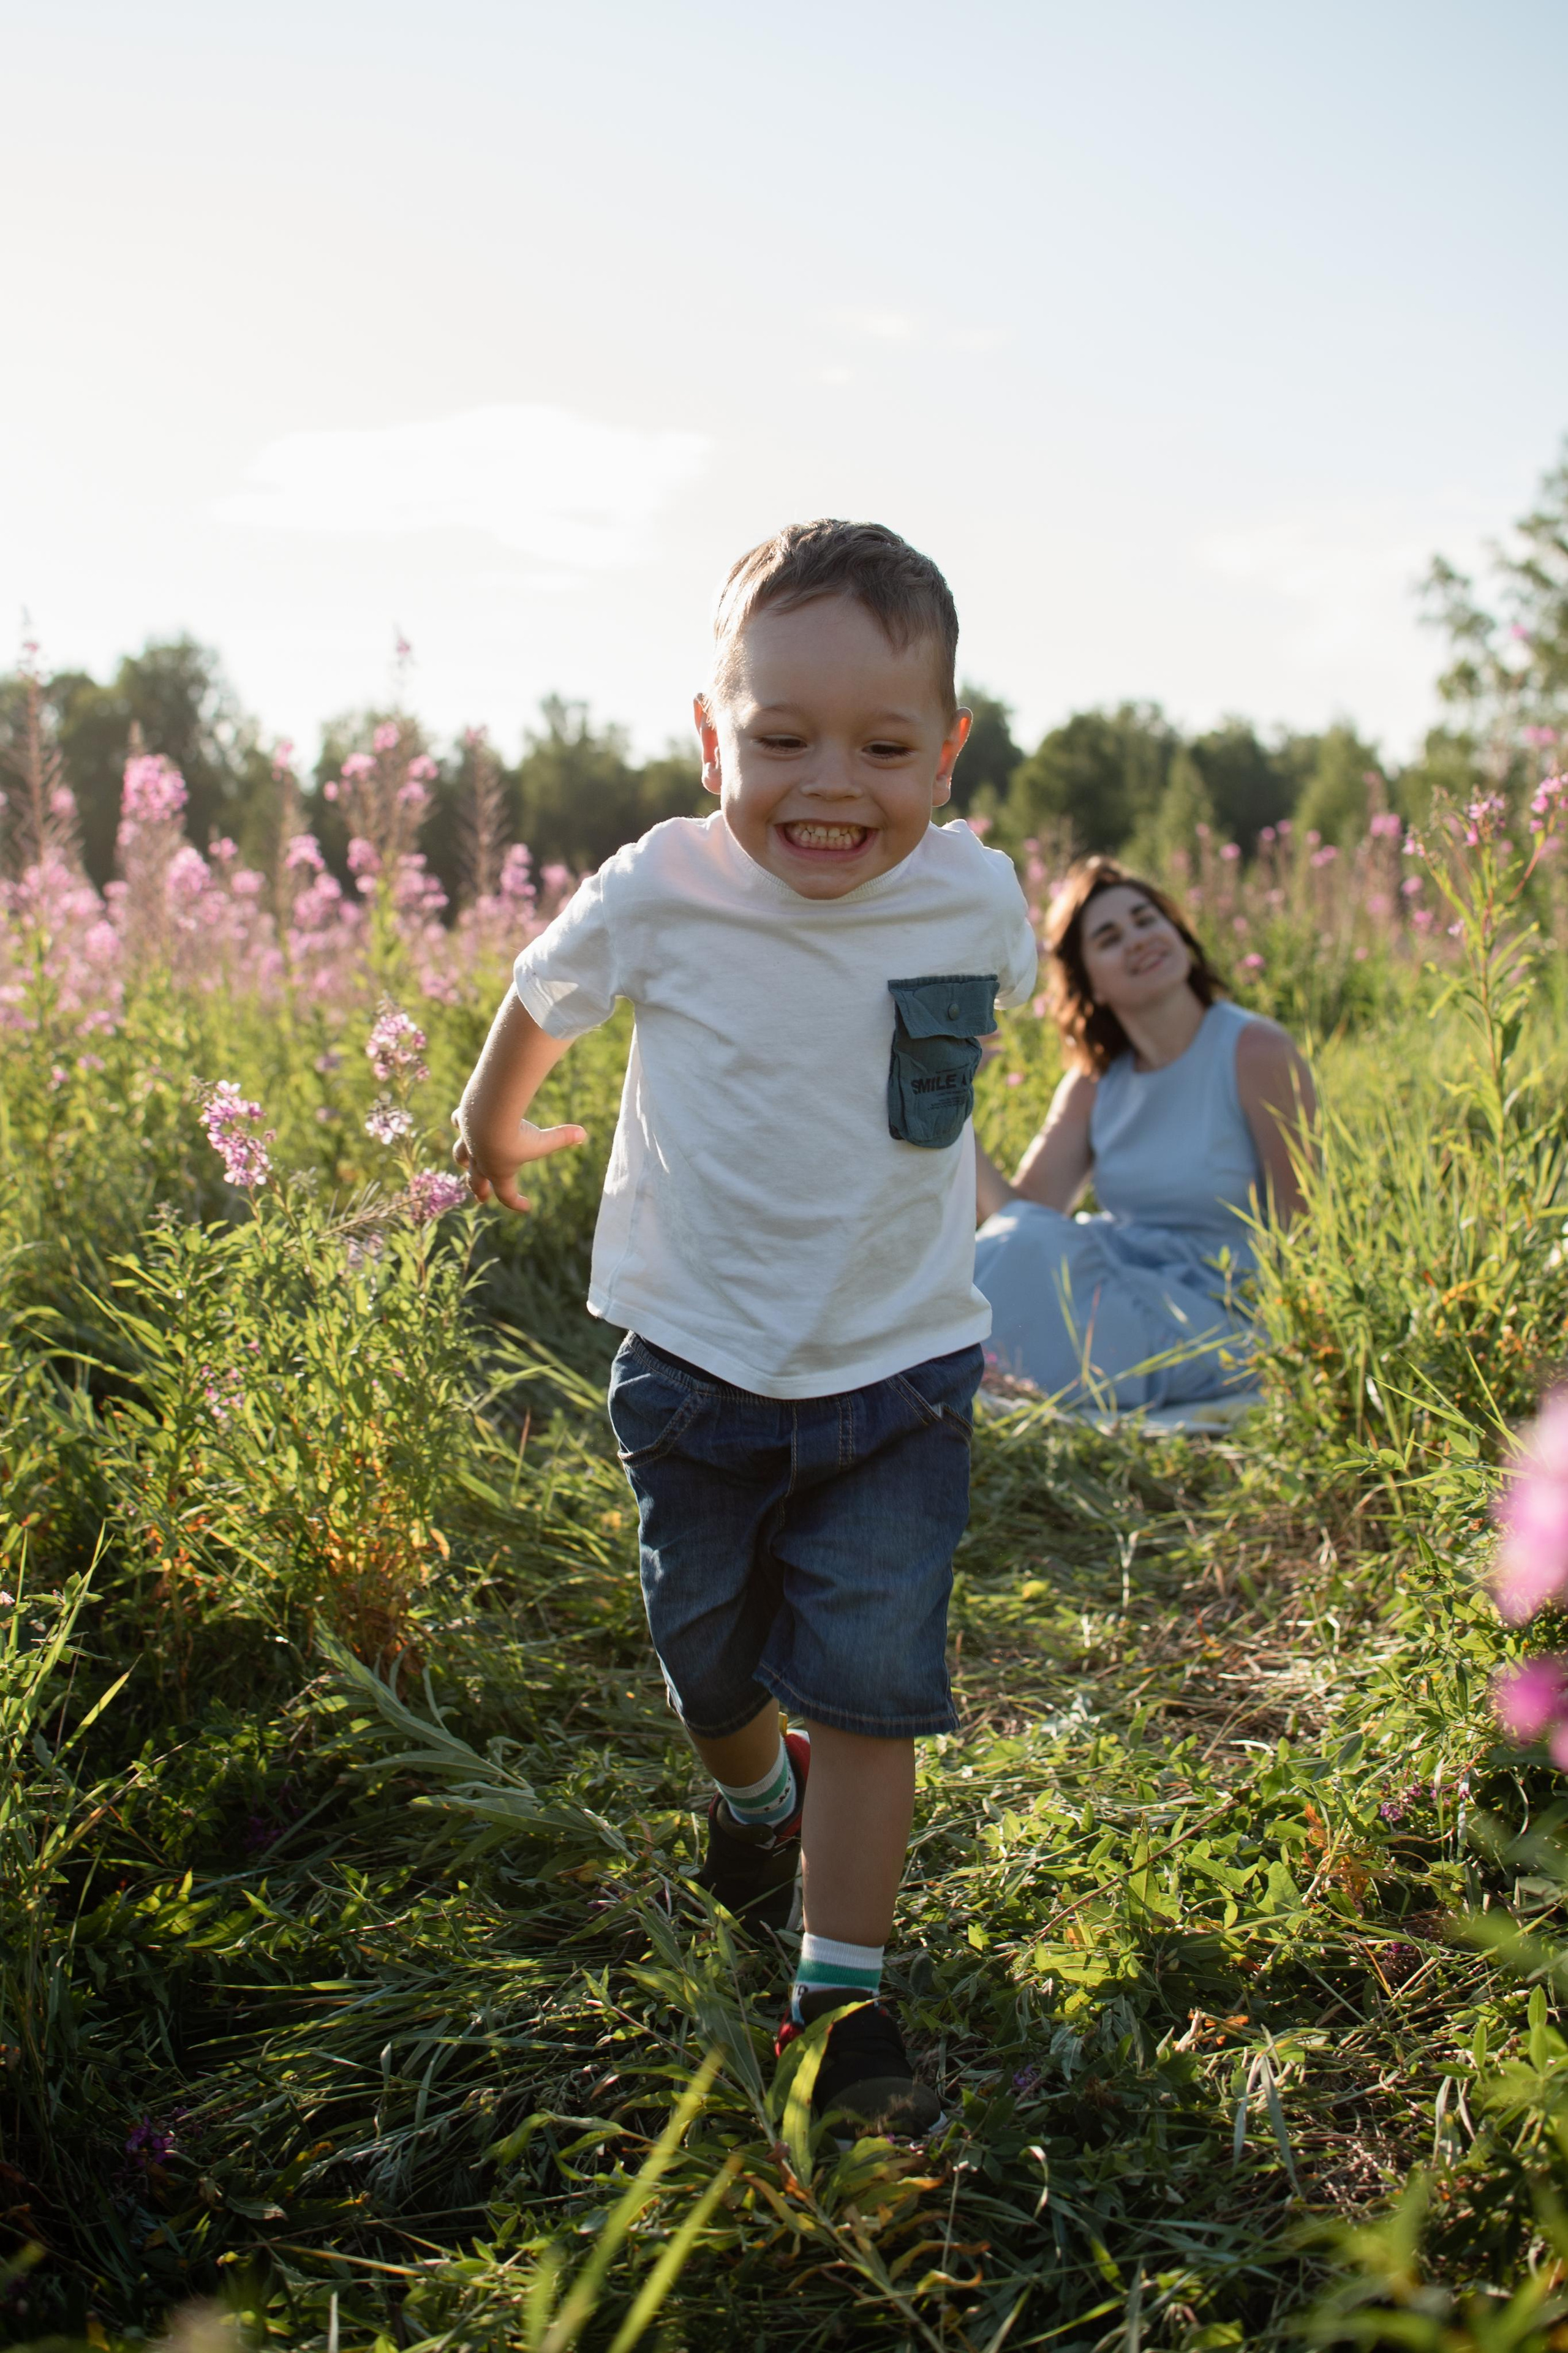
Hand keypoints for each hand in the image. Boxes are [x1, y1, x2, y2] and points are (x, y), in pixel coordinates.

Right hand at [450, 1106, 586, 1213]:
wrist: (488, 1118)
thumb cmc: (517, 1135)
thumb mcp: (543, 1140)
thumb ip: (563, 1137)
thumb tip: (584, 1134)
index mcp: (501, 1173)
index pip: (507, 1196)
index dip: (517, 1203)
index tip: (527, 1206)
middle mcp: (481, 1162)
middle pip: (476, 1183)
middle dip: (479, 1191)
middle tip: (481, 1198)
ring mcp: (469, 1143)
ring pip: (461, 1157)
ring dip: (464, 1161)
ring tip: (465, 1163)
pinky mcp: (463, 1123)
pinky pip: (459, 1124)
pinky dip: (459, 1123)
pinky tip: (459, 1121)